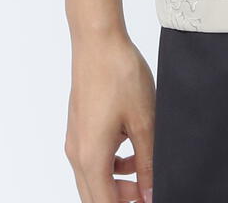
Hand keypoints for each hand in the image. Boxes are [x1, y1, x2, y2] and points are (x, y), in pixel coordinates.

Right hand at [65, 28, 156, 202]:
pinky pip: (92, 159)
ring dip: (116, 184)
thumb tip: (151, 192)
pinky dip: (111, 164)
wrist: (97, 40)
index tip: (148, 201)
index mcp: (91, 157)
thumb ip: (148, 162)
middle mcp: (77, 153)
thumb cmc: (118, 74)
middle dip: (121, 200)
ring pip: (93, 178)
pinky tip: (132, 150)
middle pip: (95, 196)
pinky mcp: (79, 126)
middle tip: (148, 191)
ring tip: (143, 172)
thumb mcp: (144, 121)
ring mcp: (76, 139)